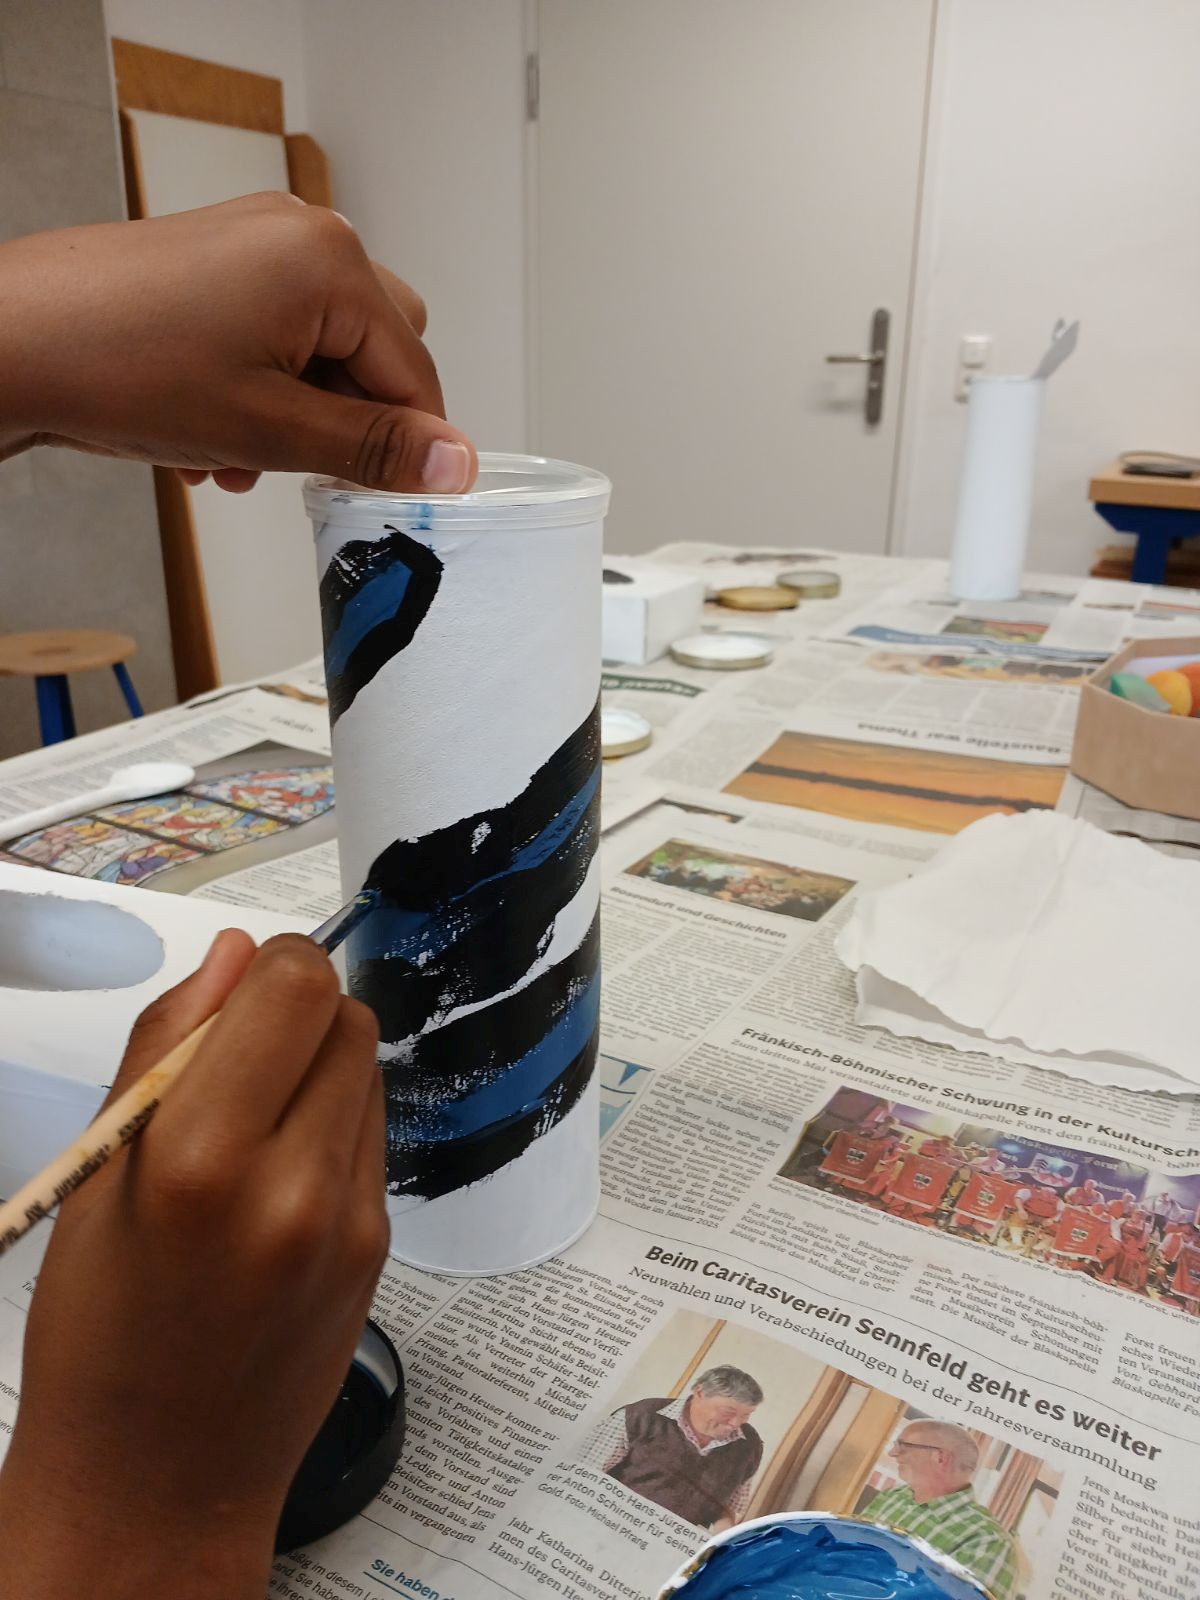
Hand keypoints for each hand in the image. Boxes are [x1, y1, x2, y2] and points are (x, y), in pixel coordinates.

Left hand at [0, 191, 475, 494]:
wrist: (12, 341)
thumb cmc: (121, 367)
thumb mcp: (271, 428)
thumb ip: (374, 449)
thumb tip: (457, 464)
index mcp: (332, 262)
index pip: (414, 373)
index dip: (404, 447)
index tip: (382, 496)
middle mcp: (303, 235)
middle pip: (376, 353)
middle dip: (343, 423)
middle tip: (295, 464)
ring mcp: (257, 240)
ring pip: (323, 350)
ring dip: (298, 415)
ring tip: (239, 452)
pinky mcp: (220, 258)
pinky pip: (278, 330)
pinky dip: (263, 387)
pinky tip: (215, 426)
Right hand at [0, 932, 387, 1599]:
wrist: (160, 1481)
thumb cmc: (99, 1330)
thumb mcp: (99, 1174)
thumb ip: (167, 1044)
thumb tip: (235, 952)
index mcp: (202, 1159)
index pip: (297, 988)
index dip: (273, 967)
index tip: (240, 994)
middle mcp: (295, 1185)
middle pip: (347, 1019)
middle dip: (297, 1015)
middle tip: (237, 1067)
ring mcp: (352, 1220)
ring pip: (368, 1071)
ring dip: (319, 1069)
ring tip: (251, 1131)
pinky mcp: (380, 1246)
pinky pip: (373, 1135)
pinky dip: (335, 1125)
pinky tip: (280, 1177)